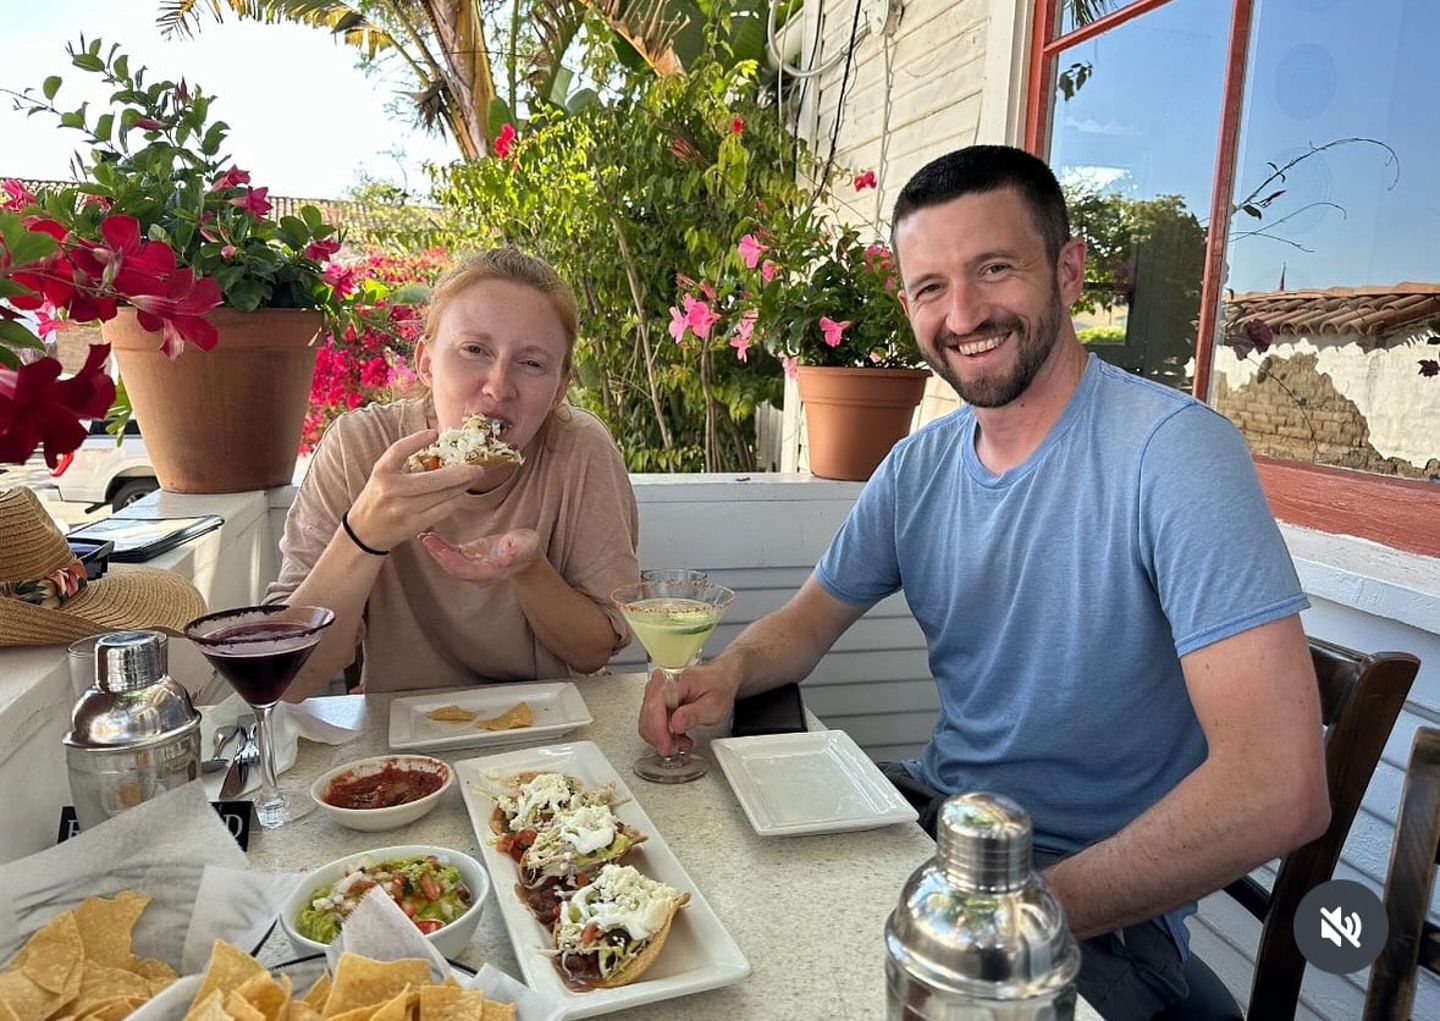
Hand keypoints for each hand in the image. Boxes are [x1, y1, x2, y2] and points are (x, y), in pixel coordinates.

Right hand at [346, 431, 487, 550]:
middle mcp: (391, 490)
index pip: (398, 451)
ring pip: (442, 496)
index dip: (416, 440)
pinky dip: (454, 501)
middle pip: (433, 479)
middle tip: (478, 468)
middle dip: (461, 473)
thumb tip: (440, 445)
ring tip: (471, 479)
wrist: (364, 532)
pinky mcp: (413, 525)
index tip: (434, 433)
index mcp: (382, 472)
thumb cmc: (379, 497)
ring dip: (462, 486)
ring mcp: (403, 509)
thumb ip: (405, 462)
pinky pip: (442, 510)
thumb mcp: (384, 476)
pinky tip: (459, 494)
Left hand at [418, 528, 540, 584]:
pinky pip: (450, 553)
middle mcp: (477, 573)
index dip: (450, 561)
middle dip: (438, 554)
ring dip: (435, 550)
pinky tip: (428, 536)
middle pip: (452, 568)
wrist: (525, 553)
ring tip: (424, 536)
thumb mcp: (526, 547)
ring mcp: (471, 566)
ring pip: (449, 562)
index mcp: (490, 572)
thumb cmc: (527, 549)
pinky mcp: (467, 557)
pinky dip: (438, 545)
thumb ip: (516, 552)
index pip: (465, 570)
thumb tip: (504, 559)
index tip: (438, 548)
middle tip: (426, 538)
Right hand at [638, 660, 740, 755]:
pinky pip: (651, 721)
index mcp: (675, 680)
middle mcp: (661, 682)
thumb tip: (675, 724)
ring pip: (647, 721)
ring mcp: (657, 691)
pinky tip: (676, 737)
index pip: (655, 706)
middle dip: (660, 737)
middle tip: (674, 747)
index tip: (665, 746)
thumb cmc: (718, 687)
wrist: (720, 679)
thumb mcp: (713, 706)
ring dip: (661, 737)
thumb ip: (693, 715)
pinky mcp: (657, 700)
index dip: (658, 731)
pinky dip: (661, 733)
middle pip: (647, 715)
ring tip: (680, 741)